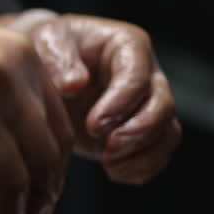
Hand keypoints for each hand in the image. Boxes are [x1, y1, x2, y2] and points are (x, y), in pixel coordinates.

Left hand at [16, 13, 181, 183]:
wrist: (45, 70)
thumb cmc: (49, 49)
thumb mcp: (46, 41)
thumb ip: (58, 58)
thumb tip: (74, 85)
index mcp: (127, 46)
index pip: (138, 76)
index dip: (121, 104)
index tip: (94, 125)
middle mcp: (145, 74)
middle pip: (163, 105)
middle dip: (139, 132)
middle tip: (107, 147)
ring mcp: (145, 104)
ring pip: (167, 132)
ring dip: (142, 154)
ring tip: (109, 164)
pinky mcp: (138, 130)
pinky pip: (158, 152)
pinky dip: (141, 168)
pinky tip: (115, 172)